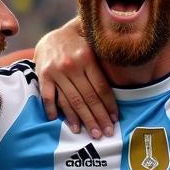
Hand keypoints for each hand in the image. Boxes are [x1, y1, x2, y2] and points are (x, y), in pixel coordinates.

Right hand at [34, 20, 117, 138]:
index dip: (109, 105)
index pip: (101, 87)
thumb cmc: (77, 41)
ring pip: (71, 101)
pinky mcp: (43, 77)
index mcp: (86, 57)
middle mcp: (71, 66)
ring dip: (82, 120)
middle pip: (88, 98)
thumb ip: (106, 52)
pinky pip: (49, 97)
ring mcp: (55, 72)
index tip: (115, 119)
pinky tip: (61, 123)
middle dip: (99, 118)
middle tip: (106, 133)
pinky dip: (54, 110)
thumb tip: (126, 56)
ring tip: (92, 133)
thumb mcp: (93, 41)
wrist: (49, 35)